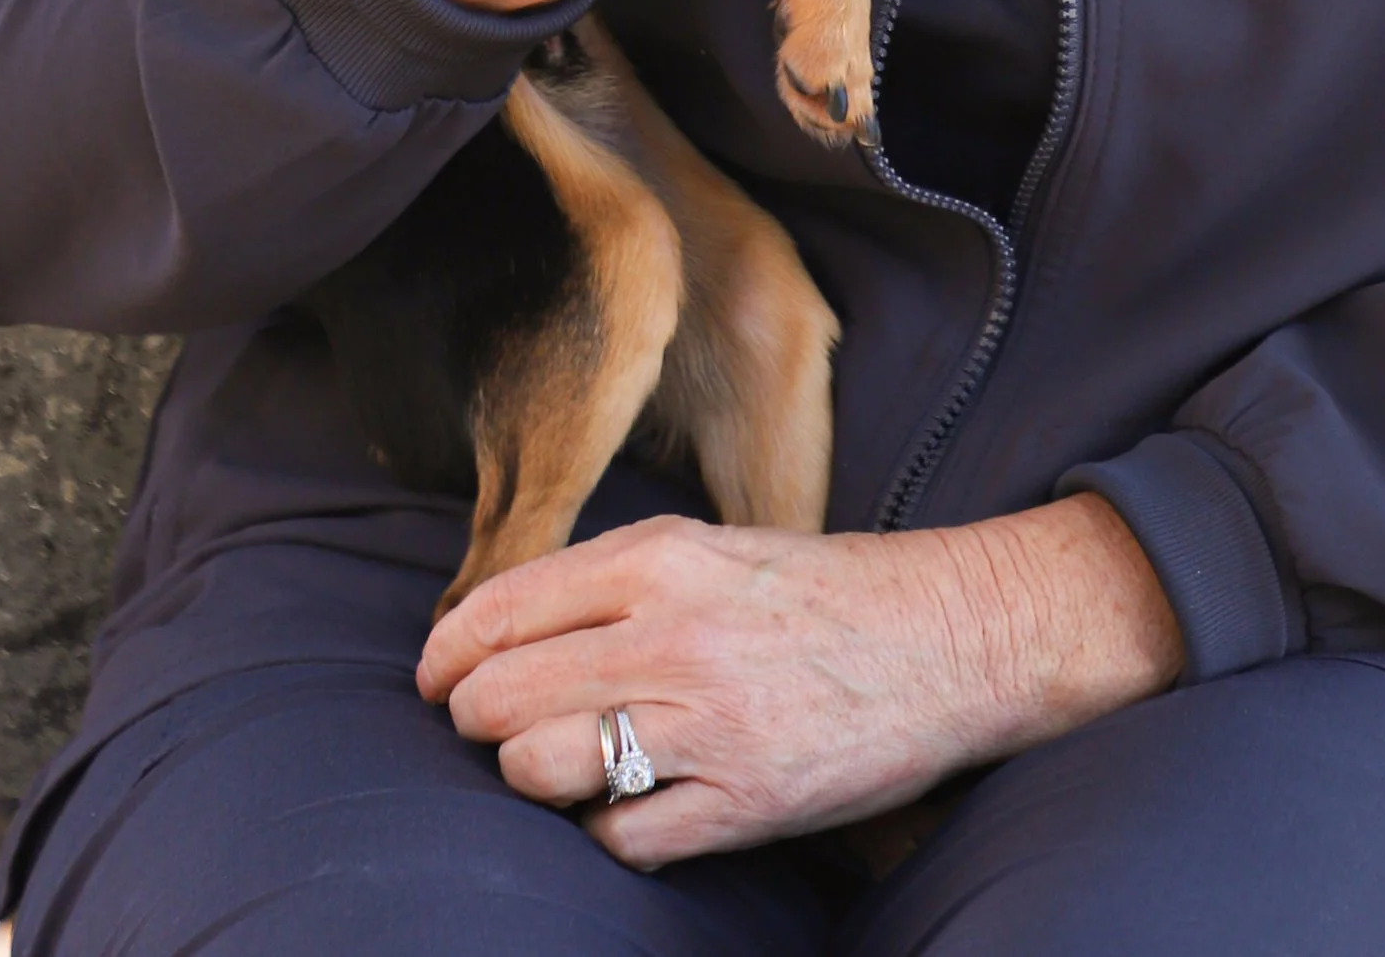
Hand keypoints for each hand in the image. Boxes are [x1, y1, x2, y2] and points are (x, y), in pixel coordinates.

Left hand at [417, 496, 1182, 861]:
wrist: (948, 637)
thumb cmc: (820, 591)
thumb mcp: (714, 547)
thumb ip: (612, 580)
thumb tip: (500, 630)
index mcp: (659, 558)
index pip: (501, 611)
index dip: (448, 656)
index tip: (436, 680)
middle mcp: (671, 635)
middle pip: (501, 696)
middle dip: (476, 721)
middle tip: (489, 730)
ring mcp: (706, 723)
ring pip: (542, 768)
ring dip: (535, 776)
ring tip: (562, 765)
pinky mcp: (742, 801)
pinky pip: (620, 836)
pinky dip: (608, 829)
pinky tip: (634, 804)